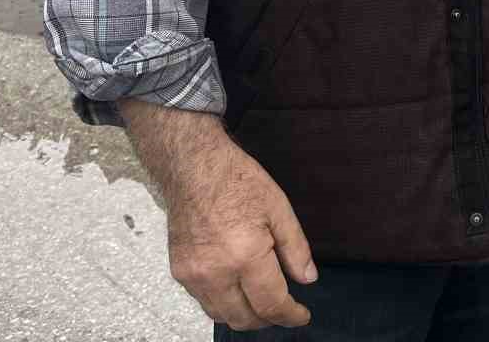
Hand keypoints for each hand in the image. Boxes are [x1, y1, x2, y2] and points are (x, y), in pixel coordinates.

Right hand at [161, 130, 316, 330]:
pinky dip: (224, 303)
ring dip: (244, 316)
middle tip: (285, 310)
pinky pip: (204, 302)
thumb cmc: (238, 181)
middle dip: (268, 320)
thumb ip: (295, 248)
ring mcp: (193, 276)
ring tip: (263, 303)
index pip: (271, 304)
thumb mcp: (279, 208)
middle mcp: (215, 273)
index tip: (302, 316)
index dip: (290, 315)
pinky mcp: (179, 272)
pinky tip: (237, 288)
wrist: (193, 168)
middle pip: (243, 319)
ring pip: (221, 316)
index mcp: (245, 256)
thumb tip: (308, 279)